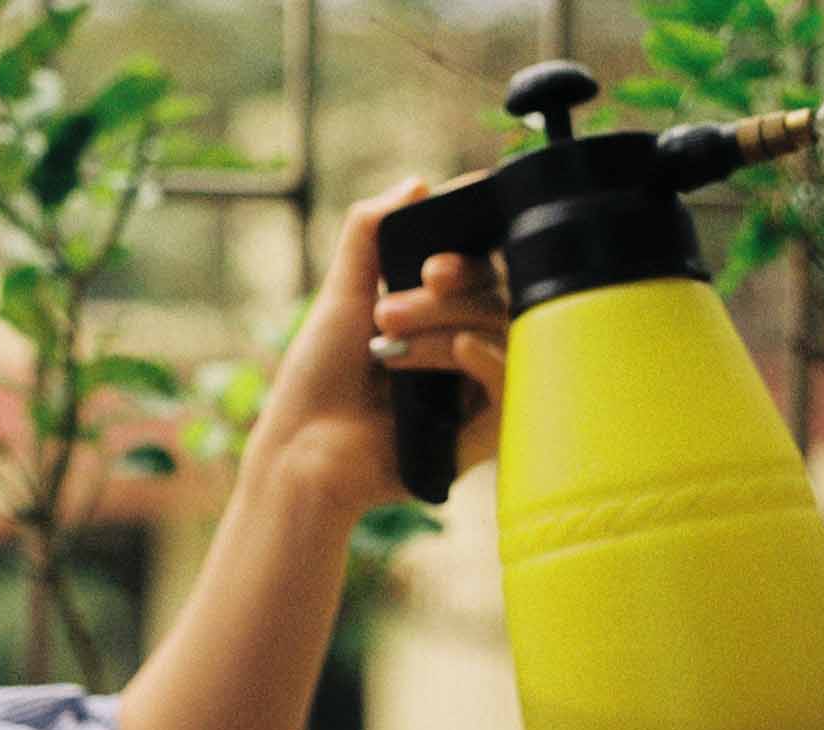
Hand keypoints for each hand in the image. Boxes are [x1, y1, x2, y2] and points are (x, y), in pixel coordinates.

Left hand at [238, 178, 507, 524]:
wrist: (306, 452)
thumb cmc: (319, 380)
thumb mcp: (342, 295)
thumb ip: (371, 234)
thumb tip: (416, 183)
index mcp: (440, 310)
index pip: (483, 262)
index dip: (469, 249)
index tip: (432, 257)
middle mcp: (467, 341)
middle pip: (498, 289)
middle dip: (448, 288)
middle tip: (390, 305)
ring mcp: (480, 384)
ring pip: (507, 326)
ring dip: (448, 320)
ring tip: (389, 338)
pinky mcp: (490, 428)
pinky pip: (517, 379)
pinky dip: (488, 355)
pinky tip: (458, 348)